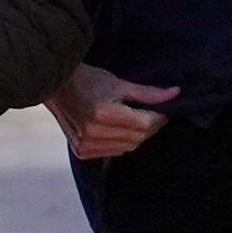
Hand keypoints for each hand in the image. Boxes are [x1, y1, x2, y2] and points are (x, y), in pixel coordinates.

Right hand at [47, 65, 177, 161]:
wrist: (56, 87)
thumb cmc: (87, 80)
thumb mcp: (119, 83)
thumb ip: (148, 93)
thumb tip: (175, 94)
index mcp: (103, 113)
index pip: (144, 124)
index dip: (159, 118)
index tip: (165, 110)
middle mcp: (93, 132)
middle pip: (138, 137)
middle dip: (151, 127)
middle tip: (155, 114)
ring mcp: (86, 144)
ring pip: (128, 147)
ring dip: (138, 136)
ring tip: (138, 121)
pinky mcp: (82, 152)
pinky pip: (114, 152)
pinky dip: (122, 143)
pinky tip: (121, 130)